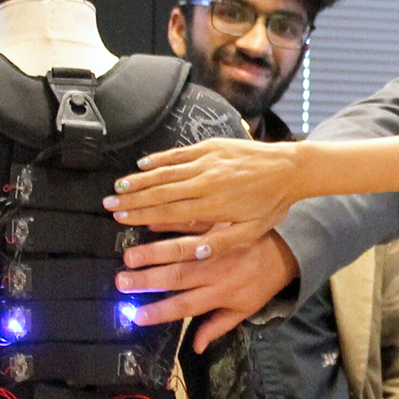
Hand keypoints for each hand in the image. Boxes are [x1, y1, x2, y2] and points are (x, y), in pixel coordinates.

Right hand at [107, 139, 300, 249]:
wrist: (291, 169)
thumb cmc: (272, 205)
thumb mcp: (251, 232)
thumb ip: (221, 243)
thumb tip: (193, 251)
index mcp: (214, 205)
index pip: (168, 211)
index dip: (141, 215)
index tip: (120, 219)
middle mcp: (206, 181)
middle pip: (160, 191)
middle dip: (132, 199)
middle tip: (108, 205)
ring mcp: (208, 161)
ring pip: (166, 171)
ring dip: (139, 179)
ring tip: (117, 187)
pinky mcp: (212, 146)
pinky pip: (180, 153)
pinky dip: (160, 159)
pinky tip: (143, 164)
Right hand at [115, 233, 300, 347]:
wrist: (285, 251)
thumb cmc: (259, 284)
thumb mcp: (244, 310)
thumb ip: (217, 326)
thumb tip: (194, 347)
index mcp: (220, 293)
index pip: (186, 306)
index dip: (161, 312)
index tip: (136, 316)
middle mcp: (216, 270)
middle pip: (178, 277)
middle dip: (148, 281)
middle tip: (122, 282)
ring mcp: (216, 246)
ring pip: (181, 250)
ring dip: (153, 253)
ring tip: (129, 256)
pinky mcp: (218, 225)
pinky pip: (191, 223)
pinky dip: (169, 224)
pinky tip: (148, 224)